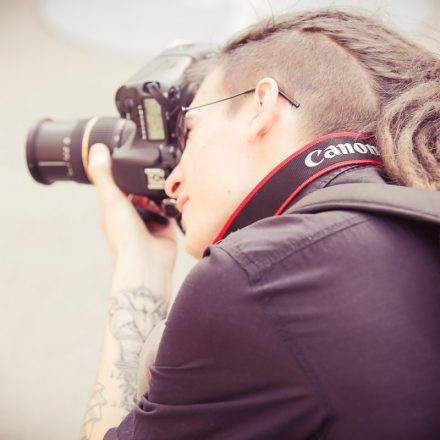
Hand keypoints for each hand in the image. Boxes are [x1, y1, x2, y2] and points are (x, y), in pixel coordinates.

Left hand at [87, 143, 176, 294]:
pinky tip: (172, 198)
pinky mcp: (165, 228)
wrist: (147, 261)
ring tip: (160, 187)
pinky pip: (169, 210)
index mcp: (114, 211)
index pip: (119, 187)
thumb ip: (104, 175)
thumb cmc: (125, 237)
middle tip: (150, 175)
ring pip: (155, 201)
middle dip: (145, 184)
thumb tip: (96, 149)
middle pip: (139, 193)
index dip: (124, 174)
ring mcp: (148, 223)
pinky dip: (171, 205)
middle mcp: (131, 217)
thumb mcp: (112, 199)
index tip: (130, 161)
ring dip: (158, 194)